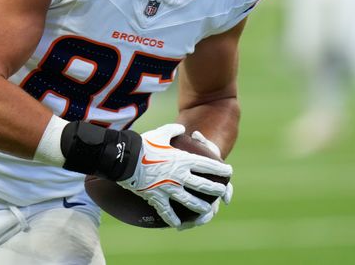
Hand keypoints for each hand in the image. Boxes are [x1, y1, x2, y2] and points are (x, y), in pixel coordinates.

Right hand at [116, 123, 231, 228]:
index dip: (219, 169)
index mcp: (182, 160)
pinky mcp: (156, 197)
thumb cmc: (143, 144)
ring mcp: (168, 188)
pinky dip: (172, 218)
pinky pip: (166, 211)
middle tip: (223, 192)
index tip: (229, 171)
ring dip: (199, 207)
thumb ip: (173, 130)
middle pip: (202, 185)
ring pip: (189, 201)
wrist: (126, 159)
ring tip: (206, 211)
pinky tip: (177, 225)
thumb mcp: (160, 133)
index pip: (206, 165)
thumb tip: (181, 129)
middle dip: (216, 189)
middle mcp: (179, 176)